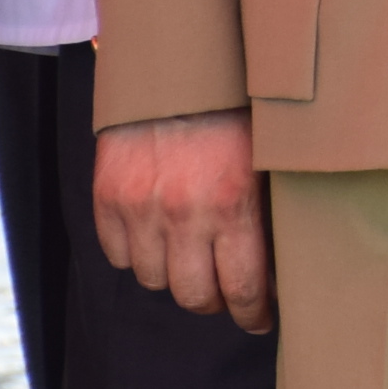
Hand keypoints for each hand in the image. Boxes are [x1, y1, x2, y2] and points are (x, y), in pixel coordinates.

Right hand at [93, 111, 270, 331]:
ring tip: (191, 261)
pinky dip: (136, 255)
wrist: (176, 68)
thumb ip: (268, 211)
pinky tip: (156, 239)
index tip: (259, 320)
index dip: (253, 314)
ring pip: (153, 280)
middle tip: (226, 295)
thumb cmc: (235, 111)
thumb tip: (280, 265)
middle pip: (193, 296)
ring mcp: (140, 207)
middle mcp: (184, 212)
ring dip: (174, 277)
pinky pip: (117, 255)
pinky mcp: (107, 197)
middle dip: (214, 302)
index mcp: (234, 203)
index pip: (242, 287)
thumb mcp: (267, 158)